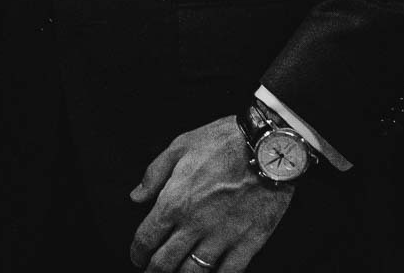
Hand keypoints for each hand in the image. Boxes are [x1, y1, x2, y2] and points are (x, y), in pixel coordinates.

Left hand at [127, 116, 291, 272]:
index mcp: (174, 202)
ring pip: (194, 272)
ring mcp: (223, 237)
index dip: (137, 253)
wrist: (267, 147)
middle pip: (166, 262)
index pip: (146, 238)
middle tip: (152, 272)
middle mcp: (195, 224)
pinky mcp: (249, 242)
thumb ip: (154, 174)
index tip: (137, 257)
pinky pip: (230, 272)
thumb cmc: (222, 143)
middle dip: (154, 271)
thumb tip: (136, 197)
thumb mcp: (179, 147)